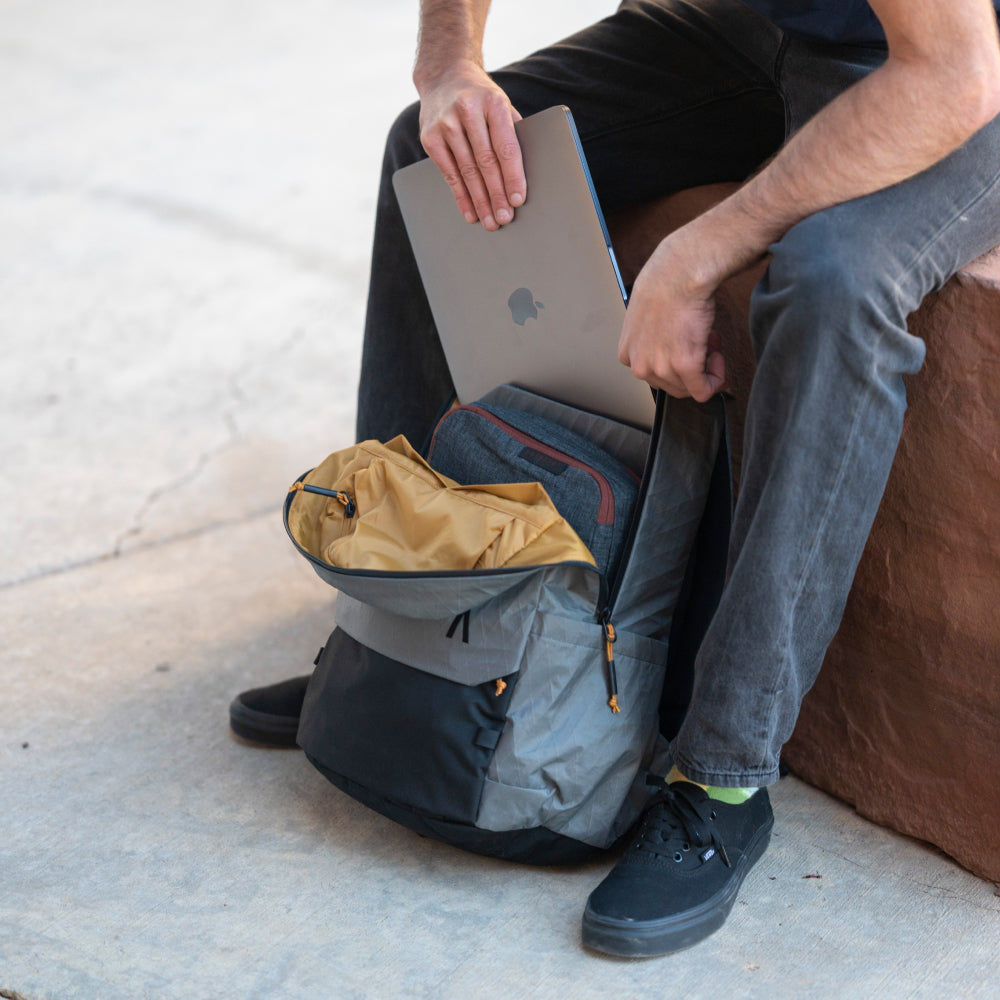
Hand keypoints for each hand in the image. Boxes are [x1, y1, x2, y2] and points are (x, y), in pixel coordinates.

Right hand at [417, 62, 525, 231]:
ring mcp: (445, 123)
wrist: (444, 76)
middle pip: (485, 162)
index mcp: (493, 102)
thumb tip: (523, 177)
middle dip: (496, 194)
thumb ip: (512, 134)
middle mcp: (467, 110)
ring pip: (466, 171)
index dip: (512, 176)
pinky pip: (448, 174)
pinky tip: (470, 212)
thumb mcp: (501, 105)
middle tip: (504, 218)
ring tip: (490, 221)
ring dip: (479, 201)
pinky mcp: (430, 137)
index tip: (517, 200)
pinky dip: (461, 196)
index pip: (505, 146)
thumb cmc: (482, 98)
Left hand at [618, 233, 725, 402]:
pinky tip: (717, 356)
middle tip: (704, 343)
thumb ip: (652, 339)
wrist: (681, 271)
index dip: (676, 364)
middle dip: (693, 367)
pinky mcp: (684, 366)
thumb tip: (669, 346)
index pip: (654, 377)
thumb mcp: (645, 317)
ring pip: (689, 388)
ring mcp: (660, 368)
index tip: (689, 348)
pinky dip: (716, 379)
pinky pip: (704, 390)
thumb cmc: (666, 283)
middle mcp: (639, 365)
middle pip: (672, 385)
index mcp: (628, 353)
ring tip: (709, 340)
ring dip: (706, 368)